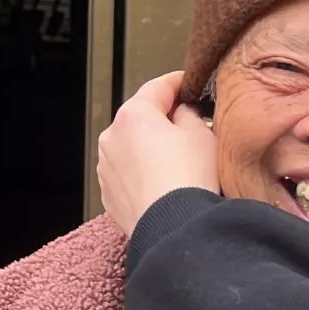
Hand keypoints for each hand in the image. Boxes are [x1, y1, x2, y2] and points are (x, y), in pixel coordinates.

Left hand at [96, 72, 218, 235]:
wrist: (172, 227)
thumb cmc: (188, 179)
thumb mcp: (202, 134)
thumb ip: (190, 114)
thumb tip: (183, 112)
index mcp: (133, 114)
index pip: (159, 86)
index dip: (180, 82)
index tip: (191, 83)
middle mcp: (112, 136)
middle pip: (141, 117)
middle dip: (164, 119)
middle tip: (192, 127)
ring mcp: (106, 166)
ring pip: (132, 146)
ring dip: (151, 148)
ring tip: (179, 163)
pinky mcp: (109, 192)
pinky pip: (128, 173)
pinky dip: (143, 173)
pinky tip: (165, 183)